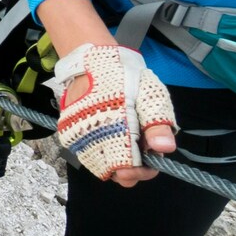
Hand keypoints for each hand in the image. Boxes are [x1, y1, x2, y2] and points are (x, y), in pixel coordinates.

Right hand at [48, 42, 175, 185]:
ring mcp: (79, 140)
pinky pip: (89, 155)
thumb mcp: (148, 95)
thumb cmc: (122, 76)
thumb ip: (157, 123)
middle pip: (116, 176)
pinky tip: (112, 135)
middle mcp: (93, 141)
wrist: (89, 59)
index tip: (153, 156)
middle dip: (133, 168)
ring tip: (127, 139)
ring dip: (117, 160)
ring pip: (102, 168)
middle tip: (142, 148)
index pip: (128, 172)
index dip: (145, 170)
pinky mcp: (70, 134)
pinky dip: (103, 151)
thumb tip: (165, 148)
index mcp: (115, 134)